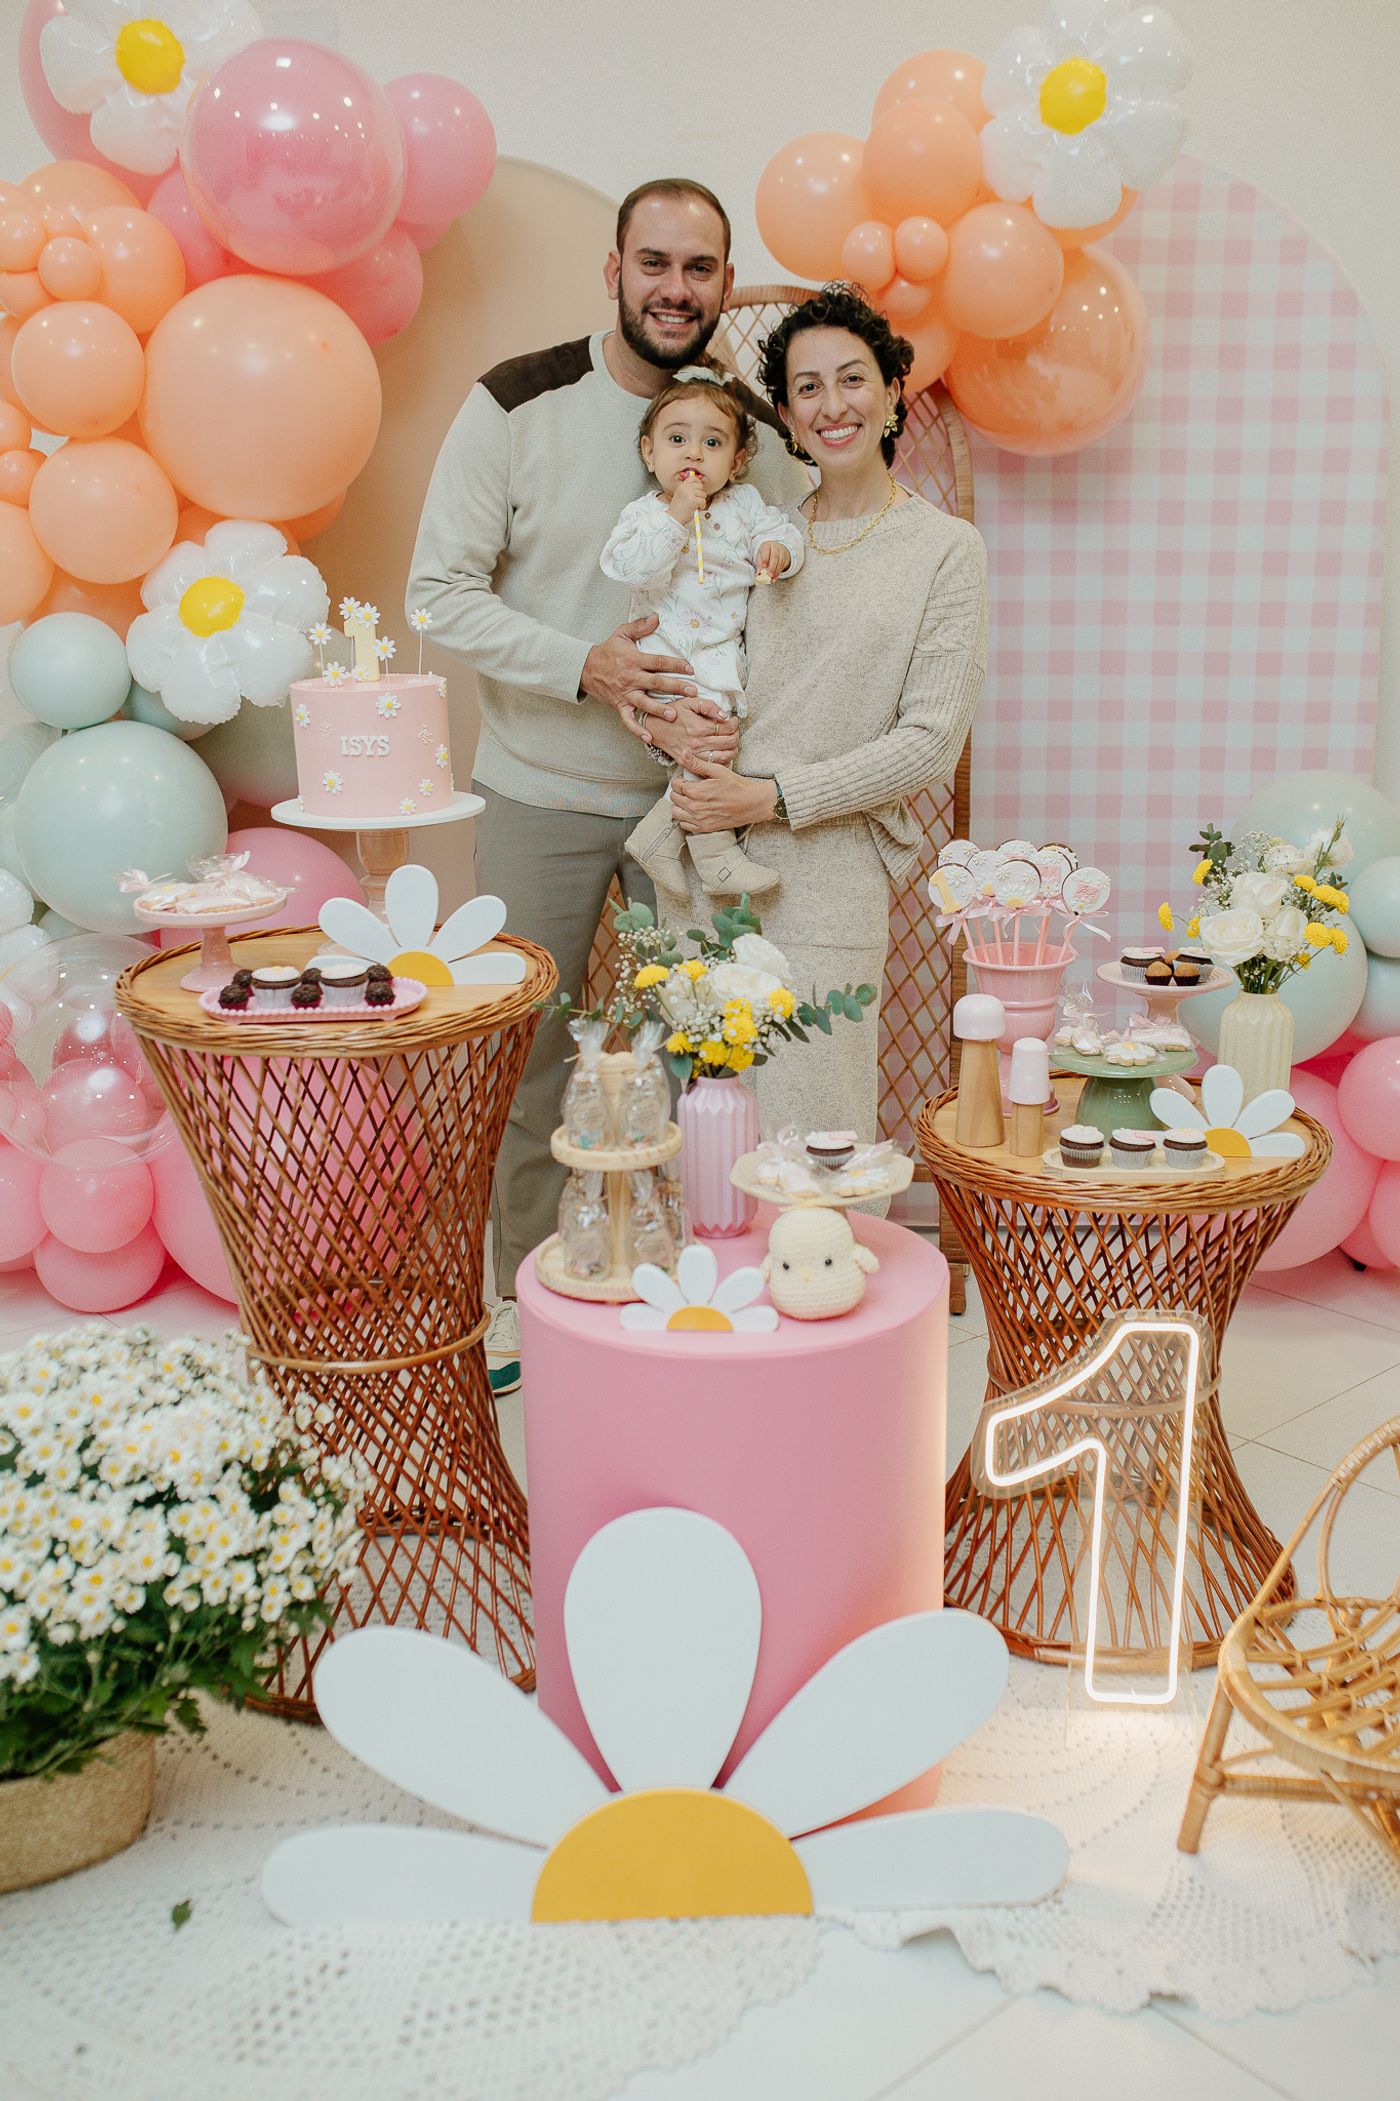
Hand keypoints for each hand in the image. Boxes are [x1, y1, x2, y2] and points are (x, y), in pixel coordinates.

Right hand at [580, 615, 695, 739]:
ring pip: (644, 703)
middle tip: (692, 691)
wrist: (585, 668)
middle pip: (656, 683)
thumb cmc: (607, 651)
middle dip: (675, 687)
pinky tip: (649, 738)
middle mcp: (631, 678)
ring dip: (659, 709)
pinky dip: (637, 729)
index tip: (690, 668)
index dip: (675, 665)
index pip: (658, 662)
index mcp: (634, 660)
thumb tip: (657, 617)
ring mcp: (625, 694)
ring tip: (674, 715)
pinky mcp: (619, 706)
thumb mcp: (621, 633)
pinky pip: (628, 720)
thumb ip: (640, 626)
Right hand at [646, 697, 739, 769]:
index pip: (728, 728)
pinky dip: (723, 759)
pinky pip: (714, 765)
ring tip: (730, 740)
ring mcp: (695, 755)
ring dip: (733, 748)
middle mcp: (698, 743)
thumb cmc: (672, 713)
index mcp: (700, 727)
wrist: (654, 727)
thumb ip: (709, 706)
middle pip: (730, 742)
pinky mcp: (690, 763)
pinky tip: (722, 751)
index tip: (733, 720)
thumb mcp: (689, 702)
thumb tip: (725, 715)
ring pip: (726, 756)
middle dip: (736, 734)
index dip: (735, 723)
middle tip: (733, 730)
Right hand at [667, 474, 708, 525]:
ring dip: (701, 501)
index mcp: (681, 486)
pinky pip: (703, 501)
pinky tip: (696, 508)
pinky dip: (701, 506)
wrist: (674, 518)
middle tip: (695, 500)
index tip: (697, 490)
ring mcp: (689, 494)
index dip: (697, 483)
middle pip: (700, 486)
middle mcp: (685, 488)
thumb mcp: (680, 495)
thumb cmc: (678, 509)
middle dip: (700, 494)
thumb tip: (699, 484)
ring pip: (703, 494)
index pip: (693, 478)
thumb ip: (688, 489)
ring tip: (694, 505)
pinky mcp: (693, 501)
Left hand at [670, 756, 777, 833]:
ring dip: (679, 805)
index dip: (680, 779)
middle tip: (689, 787)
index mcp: (697, 792)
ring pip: (675, 812)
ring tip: (688, 799)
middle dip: (679, 790)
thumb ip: (698, 764)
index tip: (686, 779)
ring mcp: (699, 819)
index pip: (675, 785)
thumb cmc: (737, 786)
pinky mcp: (704, 828)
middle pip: (674, 798)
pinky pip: (684, 824)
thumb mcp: (718, 770)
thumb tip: (684, 754)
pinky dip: (685, 818)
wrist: (752, 804)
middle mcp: (695, 807)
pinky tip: (692, 811)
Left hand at [754, 539, 790, 582]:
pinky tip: (774, 578)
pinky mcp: (785, 558)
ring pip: (780, 562)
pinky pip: (782, 566)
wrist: (775, 549)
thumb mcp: (760, 556)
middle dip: (772, 567)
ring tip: (772, 578)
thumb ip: (759, 565)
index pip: (766, 550)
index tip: (763, 565)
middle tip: (769, 575)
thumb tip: (757, 575)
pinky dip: (778, 573)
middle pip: (774, 556)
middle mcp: (775, 548)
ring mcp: (781, 552)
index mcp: (767, 546)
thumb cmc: (766, 553)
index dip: (765, 558)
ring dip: (776, 571)